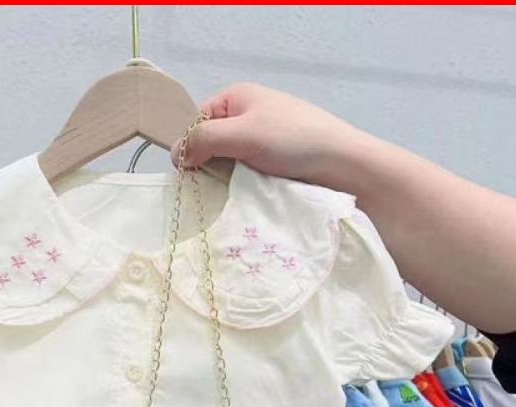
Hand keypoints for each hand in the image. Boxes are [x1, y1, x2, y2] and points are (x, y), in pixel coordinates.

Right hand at [174, 83, 366, 183]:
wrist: (341, 164)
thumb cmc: (292, 140)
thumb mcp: (242, 134)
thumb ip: (203, 140)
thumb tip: (174, 155)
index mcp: (236, 98)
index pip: (196, 122)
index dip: (190, 146)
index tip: (191, 172)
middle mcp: (246, 116)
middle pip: (209, 144)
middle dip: (207, 165)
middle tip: (209, 188)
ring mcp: (260, 141)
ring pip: (226, 163)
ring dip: (224, 179)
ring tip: (227, 196)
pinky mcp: (271, 163)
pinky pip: (243, 175)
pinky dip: (240, 186)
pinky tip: (242, 199)